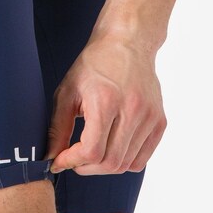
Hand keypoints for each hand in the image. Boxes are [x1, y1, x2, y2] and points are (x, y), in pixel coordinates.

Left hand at [47, 38, 165, 174]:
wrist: (128, 43)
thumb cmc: (94, 65)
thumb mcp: (67, 92)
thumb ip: (57, 128)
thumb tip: (52, 158)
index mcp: (106, 101)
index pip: (92, 151)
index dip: (72, 162)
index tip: (60, 160)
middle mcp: (132, 110)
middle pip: (110, 162)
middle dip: (86, 168)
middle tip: (74, 160)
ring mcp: (150, 117)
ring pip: (126, 164)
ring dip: (104, 166)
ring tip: (92, 154)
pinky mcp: (160, 121)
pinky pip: (142, 158)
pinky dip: (124, 162)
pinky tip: (111, 149)